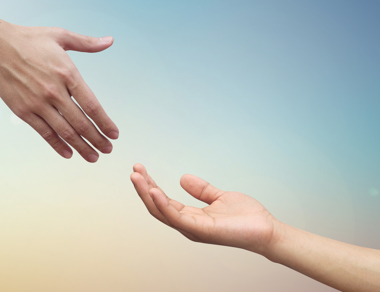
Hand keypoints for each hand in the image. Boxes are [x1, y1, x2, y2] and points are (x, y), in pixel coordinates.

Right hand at [0, 24, 118, 161]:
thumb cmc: (29, 39)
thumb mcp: (60, 35)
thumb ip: (87, 43)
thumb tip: (110, 40)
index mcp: (68, 73)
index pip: (92, 105)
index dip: (105, 123)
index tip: (114, 134)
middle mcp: (54, 91)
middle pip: (81, 123)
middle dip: (97, 139)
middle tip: (108, 150)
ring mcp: (38, 103)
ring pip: (65, 132)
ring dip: (81, 147)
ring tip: (93, 157)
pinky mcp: (23, 111)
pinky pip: (44, 132)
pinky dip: (57, 145)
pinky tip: (68, 153)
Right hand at [130, 164, 276, 254]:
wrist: (266, 230)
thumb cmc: (246, 217)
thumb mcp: (219, 196)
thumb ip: (201, 189)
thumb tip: (183, 177)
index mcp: (190, 217)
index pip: (163, 201)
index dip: (150, 185)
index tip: (141, 169)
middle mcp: (187, 225)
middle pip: (157, 206)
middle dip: (143, 188)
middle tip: (134, 170)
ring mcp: (192, 229)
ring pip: (161, 211)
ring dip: (147, 193)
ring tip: (137, 176)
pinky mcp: (201, 230)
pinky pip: (176, 217)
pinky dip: (163, 204)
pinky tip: (154, 190)